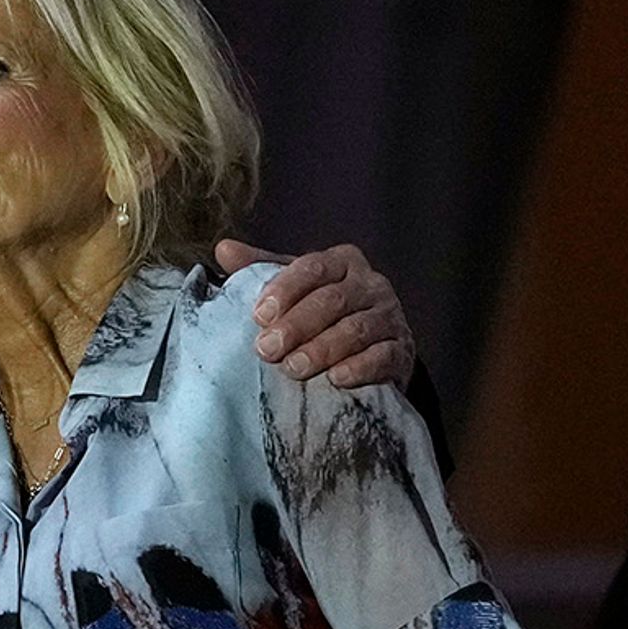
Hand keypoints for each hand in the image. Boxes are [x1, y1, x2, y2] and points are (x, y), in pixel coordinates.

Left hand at [221, 239, 413, 389]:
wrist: (374, 350)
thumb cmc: (324, 315)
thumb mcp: (294, 288)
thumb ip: (261, 269)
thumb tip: (224, 249)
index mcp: (343, 261)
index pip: (313, 268)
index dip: (285, 290)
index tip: (258, 316)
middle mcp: (371, 284)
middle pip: (333, 300)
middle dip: (297, 326)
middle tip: (267, 350)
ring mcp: (391, 316)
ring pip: (357, 329)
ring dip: (323, 349)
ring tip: (294, 368)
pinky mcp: (403, 350)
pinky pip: (383, 355)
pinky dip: (360, 367)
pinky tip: (336, 379)